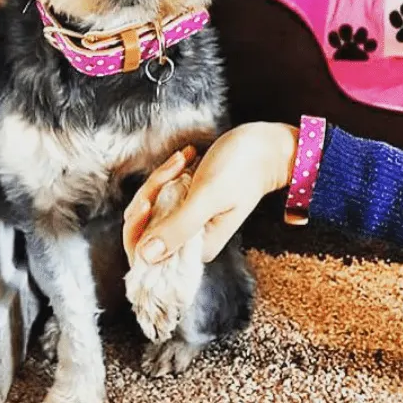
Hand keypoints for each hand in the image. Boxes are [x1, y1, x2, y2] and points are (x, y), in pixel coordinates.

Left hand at [123, 122, 298, 264]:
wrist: (263, 145)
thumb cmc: (243, 168)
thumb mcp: (208, 196)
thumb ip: (179, 227)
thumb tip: (145, 257)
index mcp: (196, 250)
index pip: (146, 254)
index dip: (138, 228)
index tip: (149, 199)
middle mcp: (189, 241)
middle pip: (144, 226)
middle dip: (151, 194)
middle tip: (174, 168)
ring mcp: (186, 221)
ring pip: (150, 205)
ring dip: (161, 178)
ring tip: (184, 159)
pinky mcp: (184, 204)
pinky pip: (159, 192)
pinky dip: (167, 173)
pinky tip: (186, 157)